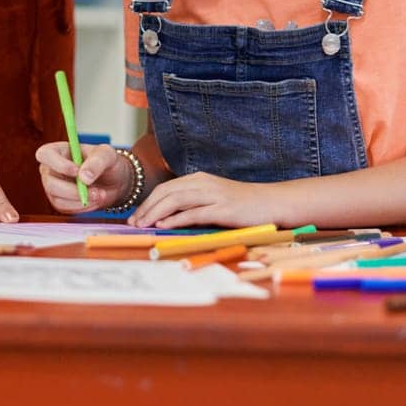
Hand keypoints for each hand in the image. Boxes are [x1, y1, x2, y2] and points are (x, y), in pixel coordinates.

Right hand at [36, 142, 132, 213]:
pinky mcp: (59, 202)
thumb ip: (97, 162)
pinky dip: (82, 207)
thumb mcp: (107, 155)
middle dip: (73, 190)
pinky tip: (94, 201)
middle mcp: (51, 169)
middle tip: (96, 191)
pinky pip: (64, 209)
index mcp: (58, 151)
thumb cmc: (107, 162)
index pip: (45, 155)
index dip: (58, 164)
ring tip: (100, 195)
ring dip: (81, 200)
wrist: (114, 182)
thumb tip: (84, 177)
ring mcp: (53, 187)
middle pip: (50, 182)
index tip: (77, 171)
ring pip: (57, 199)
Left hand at [129, 171, 277, 228]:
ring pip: (176, 200)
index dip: (147, 202)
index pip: (165, 188)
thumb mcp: (214, 200)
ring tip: (142, 225)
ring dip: (155, 213)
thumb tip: (168, 219)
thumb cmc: (243, 205)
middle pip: (166, 192)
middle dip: (146, 208)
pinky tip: (163, 226)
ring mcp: (213, 195)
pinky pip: (194, 213)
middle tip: (132, 223)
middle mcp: (203, 183)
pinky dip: (175, 219)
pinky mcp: (223, 209)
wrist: (273, 202)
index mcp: (198, 179)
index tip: (134, 217)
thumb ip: (193, 205)